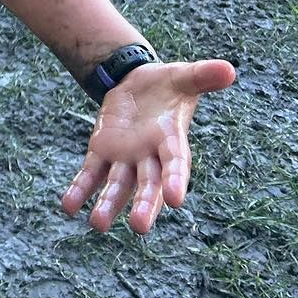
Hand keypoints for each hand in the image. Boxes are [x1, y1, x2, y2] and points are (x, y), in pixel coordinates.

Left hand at [62, 59, 236, 233]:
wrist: (140, 84)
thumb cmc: (168, 85)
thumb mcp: (184, 77)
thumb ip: (203, 76)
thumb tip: (230, 69)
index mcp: (171, 141)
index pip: (175, 164)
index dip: (176, 180)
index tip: (176, 201)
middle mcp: (149, 156)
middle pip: (147, 184)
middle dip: (144, 204)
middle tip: (139, 227)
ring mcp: (125, 158)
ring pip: (117, 186)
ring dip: (108, 204)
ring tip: (96, 224)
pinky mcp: (102, 152)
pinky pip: (90, 174)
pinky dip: (80, 189)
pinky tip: (67, 206)